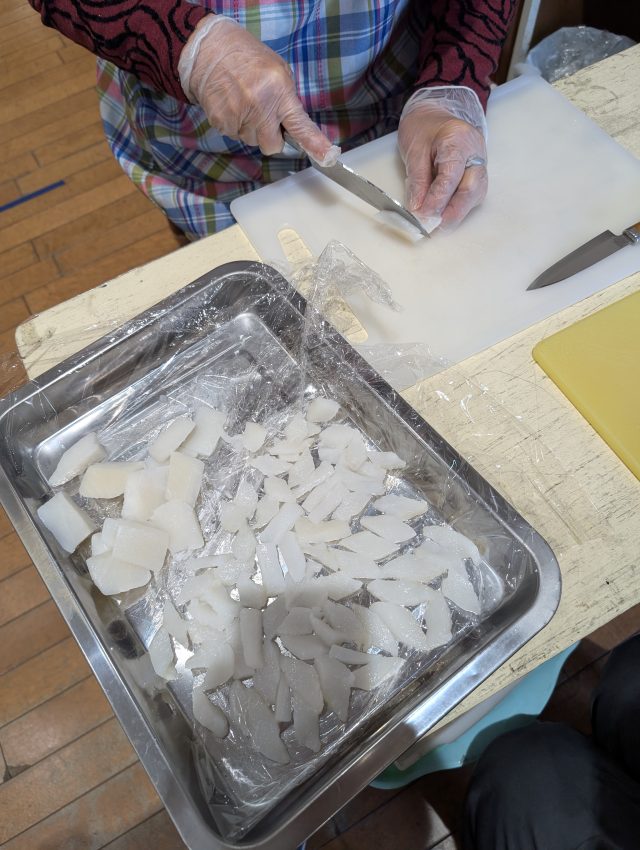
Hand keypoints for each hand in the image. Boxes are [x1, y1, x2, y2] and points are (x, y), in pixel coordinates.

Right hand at [181, 15, 336, 160]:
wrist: (209, 49)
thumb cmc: (247, 58)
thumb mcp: (277, 71)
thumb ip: (287, 101)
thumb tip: (293, 127)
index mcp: (279, 92)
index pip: (300, 125)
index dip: (314, 143)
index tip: (328, 156)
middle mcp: (260, 107)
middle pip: (272, 146)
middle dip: (270, 136)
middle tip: (262, 114)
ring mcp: (239, 116)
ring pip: (252, 141)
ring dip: (250, 129)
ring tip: (242, 102)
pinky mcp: (222, 122)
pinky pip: (234, 136)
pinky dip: (234, 125)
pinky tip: (231, 105)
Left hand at [398, 99, 486, 231]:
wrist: (435, 115)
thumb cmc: (424, 128)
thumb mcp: (414, 150)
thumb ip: (418, 180)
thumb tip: (418, 209)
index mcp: (458, 140)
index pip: (451, 176)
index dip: (437, 200)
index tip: (423, 215)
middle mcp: (476, 153)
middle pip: (471, 189)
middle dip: (452, 213)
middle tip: (433, 227)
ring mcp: (480, 165)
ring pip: (475, 195)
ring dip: (456, 213)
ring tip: (437, 225)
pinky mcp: (477, 176)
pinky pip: (472, 196)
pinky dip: (458, 208)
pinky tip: (444, 216)